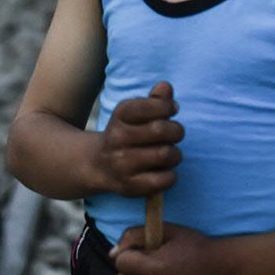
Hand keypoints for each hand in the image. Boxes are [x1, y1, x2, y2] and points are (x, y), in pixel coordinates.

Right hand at [92, 82, 182, 197]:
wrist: (97, 164)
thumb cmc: (126, 134)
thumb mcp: (135, 113)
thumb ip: (154, 100)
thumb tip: (166, 87)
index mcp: (120, 116)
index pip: (151, 105)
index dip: (168, 107)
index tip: (171, 110)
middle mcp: (117, 138)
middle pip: (161, 130)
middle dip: (176, 131)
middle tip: (174, 134)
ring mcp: (122, 164)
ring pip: (165, 155)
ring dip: (175, 154)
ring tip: (168, 153)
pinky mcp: (129, 186)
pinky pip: (164, 179)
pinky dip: (171, 175)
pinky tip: (164, 170)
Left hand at [110, 222, 229, 274]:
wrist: (223, 272)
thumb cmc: (195, 248)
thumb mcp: (168, 232)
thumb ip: (136, 235)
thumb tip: (112, 254)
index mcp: (158, 266)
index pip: (122, 262)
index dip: (129, 256)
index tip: (141, 256)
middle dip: (129, 274)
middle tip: (145, 271)